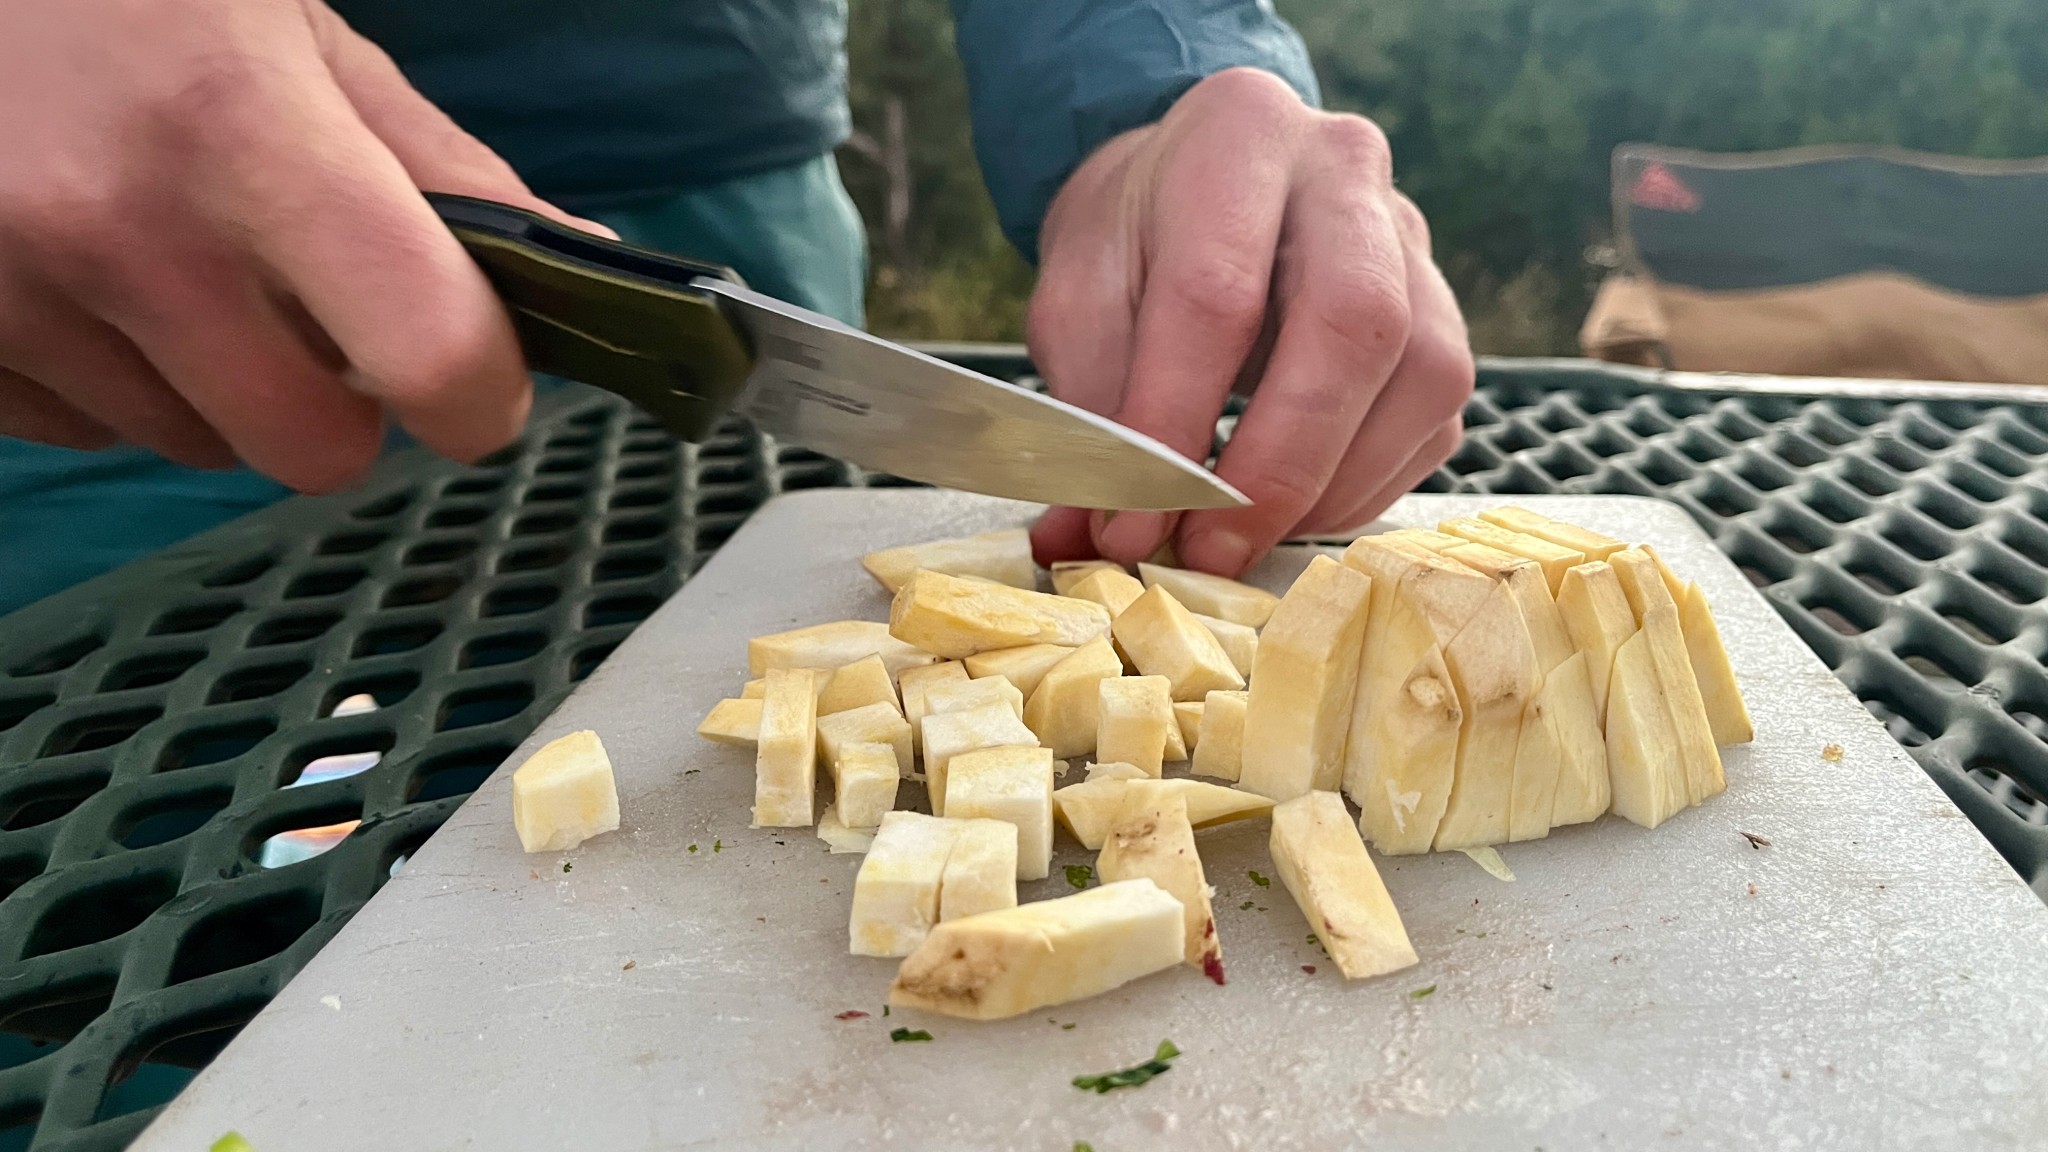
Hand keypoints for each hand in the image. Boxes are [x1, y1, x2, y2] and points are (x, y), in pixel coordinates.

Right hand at [0, 0, 607, 490]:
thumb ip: (435, 164)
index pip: (428, 353)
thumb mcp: (290, 26)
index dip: (482, 394)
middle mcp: (117, 229)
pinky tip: (85, 270)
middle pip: (311, 448)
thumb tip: (577, 271)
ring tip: (170, 252)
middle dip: (340, 403)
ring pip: (190, 443)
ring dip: (213, 385)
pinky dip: (108, 377)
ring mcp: (8, 293)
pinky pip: (79, 430)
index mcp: (240, 130)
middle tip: (315, 312)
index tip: (482, 383)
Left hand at [1027, 68, 1475, 575]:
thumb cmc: (1135, 241)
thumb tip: (1083, 536)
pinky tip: (1292, 514)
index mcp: (1240, 135)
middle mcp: (1347, 170)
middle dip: (1278, 465)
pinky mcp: (1444, 313)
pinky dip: (1364, 488)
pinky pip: (1435, 419)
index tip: (1127, 521)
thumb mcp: (1077, 297)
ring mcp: (1414, 241)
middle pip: (1354, 324)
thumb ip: (1086, 407)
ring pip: (1421, 376)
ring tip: (1245, 540)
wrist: (1196, 190)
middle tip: (1208, 551)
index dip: (1173, 423)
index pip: (1217, 295)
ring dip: (1331, 486)